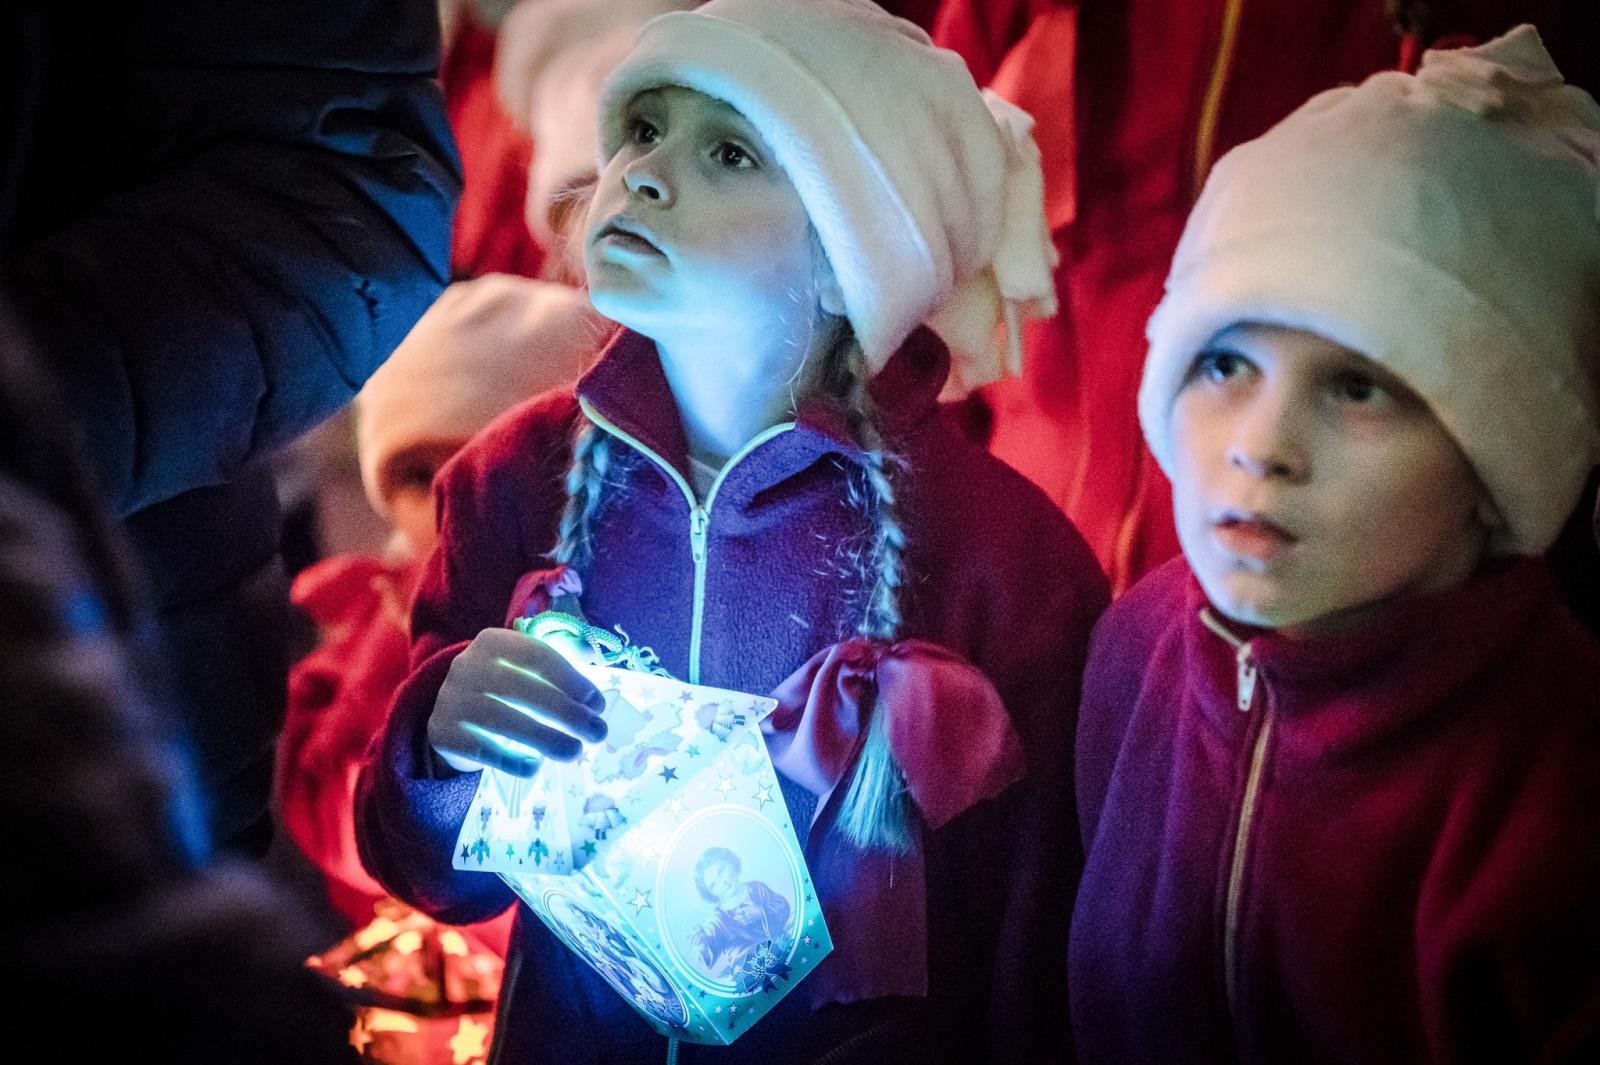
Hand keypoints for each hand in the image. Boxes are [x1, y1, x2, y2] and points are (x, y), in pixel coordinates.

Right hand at [428, 628, 606, 776]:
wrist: (452, 716)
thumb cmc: (503, 689)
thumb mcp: (526, 668)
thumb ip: (560, 661)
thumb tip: (591, 655)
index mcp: (492, 642)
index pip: (537, 656)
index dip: (572, 681)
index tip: (598, 705)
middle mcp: (466, 665)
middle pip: (522, 689)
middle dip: (566, 713)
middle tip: (596, 733)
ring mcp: (451, 699)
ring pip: (502, 719)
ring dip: (545, 738)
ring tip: (575, 752)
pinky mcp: (441, 732)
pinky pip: (482, 749)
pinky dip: (511, 760)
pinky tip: (535, 768)